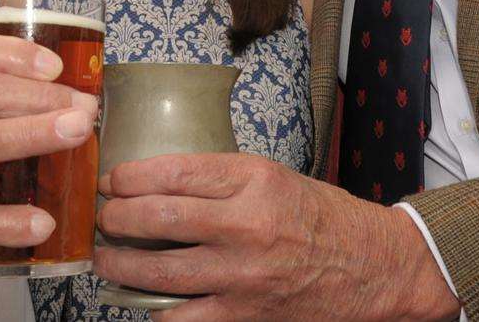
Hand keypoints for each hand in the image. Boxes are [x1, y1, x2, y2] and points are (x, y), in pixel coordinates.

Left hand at [94, 153, 459, 320]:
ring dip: (119, 264)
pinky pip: (182, 316)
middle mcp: (245, 225)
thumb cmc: (325, 218)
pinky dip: (155, 308)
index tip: (112, 180)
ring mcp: (243, 276)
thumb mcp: (274, 176)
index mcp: (253, 180)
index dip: (128, 176)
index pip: (171, 171)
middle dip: (115, 218)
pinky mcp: (245, 316)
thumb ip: (220, 179)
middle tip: (102, 217)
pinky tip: (144, 298)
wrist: (376, 267)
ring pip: (157, 271)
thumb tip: (159, 181)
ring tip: (106, 257)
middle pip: (155, 218)